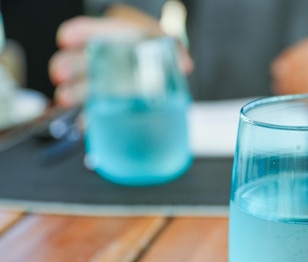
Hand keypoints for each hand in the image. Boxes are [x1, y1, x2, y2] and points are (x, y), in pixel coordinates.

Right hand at [49, 15, 192, 106]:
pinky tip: (86, 123)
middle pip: (76, 60)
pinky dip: (89, 119)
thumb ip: (173, 48)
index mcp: (109, 38)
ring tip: (66, 99)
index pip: (86, 30)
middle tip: (61, 74)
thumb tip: (184, 65)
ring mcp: (99, 82)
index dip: (76, 33)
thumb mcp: (162, 40)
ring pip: (79, 86)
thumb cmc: (150, 47)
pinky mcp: (105, 103)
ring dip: (71, 93)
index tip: (67, 39)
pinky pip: (94, 111)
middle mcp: (99, 60)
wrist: (153, 63)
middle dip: (67, 66)